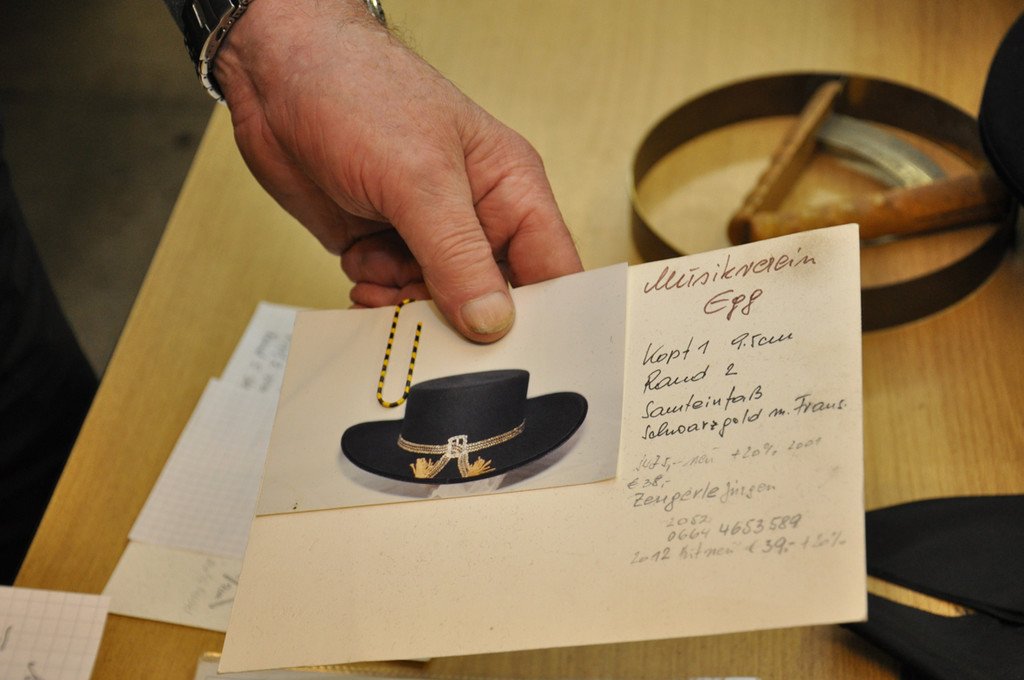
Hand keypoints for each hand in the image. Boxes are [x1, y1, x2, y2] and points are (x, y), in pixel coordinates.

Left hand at [213, 0, 582, 341]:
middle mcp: (475, 218)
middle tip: (429, 318)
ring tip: (383, 273)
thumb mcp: (419, 177)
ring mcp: (427, 236)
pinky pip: (393, 300)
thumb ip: (458, 255)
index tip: (527, 356)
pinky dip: (375, 296)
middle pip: (493, 302)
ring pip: (438, 308)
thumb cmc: (359, 90)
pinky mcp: (384, 248)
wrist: (275, 75)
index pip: (553, 270)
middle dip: (462, 320)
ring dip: (407, 305)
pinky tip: (362, 266)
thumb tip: (493, 322)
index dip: (550, 318)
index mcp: (511, 190)